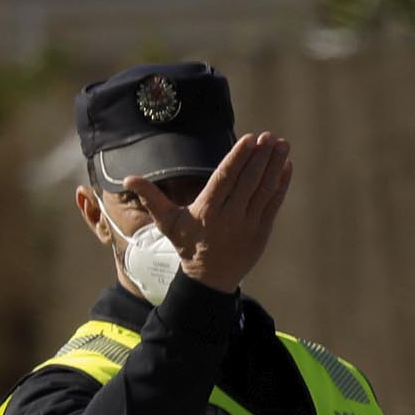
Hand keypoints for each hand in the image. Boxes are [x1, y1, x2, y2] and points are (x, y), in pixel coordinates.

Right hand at [121, 131, 291, 295]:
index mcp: (208, 210)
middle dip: (261, 157)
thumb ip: (151, 198)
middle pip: (248, 181)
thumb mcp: (166, 222)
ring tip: (281, 144)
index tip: (250, 139)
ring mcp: (249, 225)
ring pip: (264, 190)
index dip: (239, 158)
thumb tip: (128, 179)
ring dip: (274, 166)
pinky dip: (281, 185)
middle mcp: (230, 216)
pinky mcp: (262, 232)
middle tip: (269, 136)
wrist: (210, 279)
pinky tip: (286, 166)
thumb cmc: (187, 244)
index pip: (225, 178)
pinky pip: (273, 204)